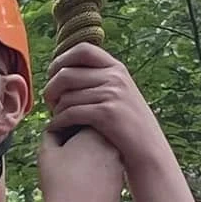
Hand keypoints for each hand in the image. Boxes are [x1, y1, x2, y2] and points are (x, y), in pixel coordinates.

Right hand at [37, 122, 123, 201]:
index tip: (60, 141)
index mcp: (94, 132)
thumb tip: (55, 128)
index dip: (70, 129)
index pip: (84, 121)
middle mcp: (112, 145)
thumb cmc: (58, 183)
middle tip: (67, 158)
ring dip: (91, 161)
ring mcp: (119, 166)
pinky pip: (107, 175)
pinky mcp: (121, 184)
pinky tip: (84, 188)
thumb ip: (51, 133)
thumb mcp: (47, 152)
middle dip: (82, 144)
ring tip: (74, 175)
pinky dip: (97, 178)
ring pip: (103, 157)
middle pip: (96, 137)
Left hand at [44, 43, 168, 176]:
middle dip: (51, 89)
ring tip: (56, 118)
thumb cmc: (131, 127)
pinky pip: (71, 113)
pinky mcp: (107, 114)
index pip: (82, 50)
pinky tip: (57, 128)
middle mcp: (115, 77)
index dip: (61, 59)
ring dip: (55, 109)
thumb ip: (102, 81)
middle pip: (67, 73)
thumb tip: (69, 72)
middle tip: (50, 103)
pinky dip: (59, 122)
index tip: (53, 75)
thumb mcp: (122, 95)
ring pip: (66, 96)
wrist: (150, 151)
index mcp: (117, 68)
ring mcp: (112, 94)